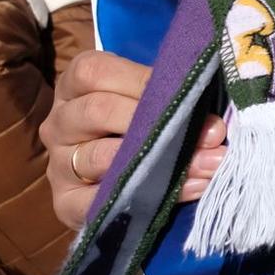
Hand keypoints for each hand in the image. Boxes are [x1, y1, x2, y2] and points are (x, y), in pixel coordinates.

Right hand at [39, 49, 225, 227]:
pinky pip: (97, 201)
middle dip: (160, 122)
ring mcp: (58, 164)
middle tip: (212, 134)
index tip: (188, 93)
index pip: (95, 72)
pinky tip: (185, 191)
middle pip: (97, 110)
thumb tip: (215, 125)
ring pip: (98, 156)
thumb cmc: (142, 122)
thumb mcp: (151, 98)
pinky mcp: (66, 203)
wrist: (118, 177)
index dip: (143, 81)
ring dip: (159, 162)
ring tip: (208, 163)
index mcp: (75, 86)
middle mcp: (59, 122)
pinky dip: (146, 198)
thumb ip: (173, 98)